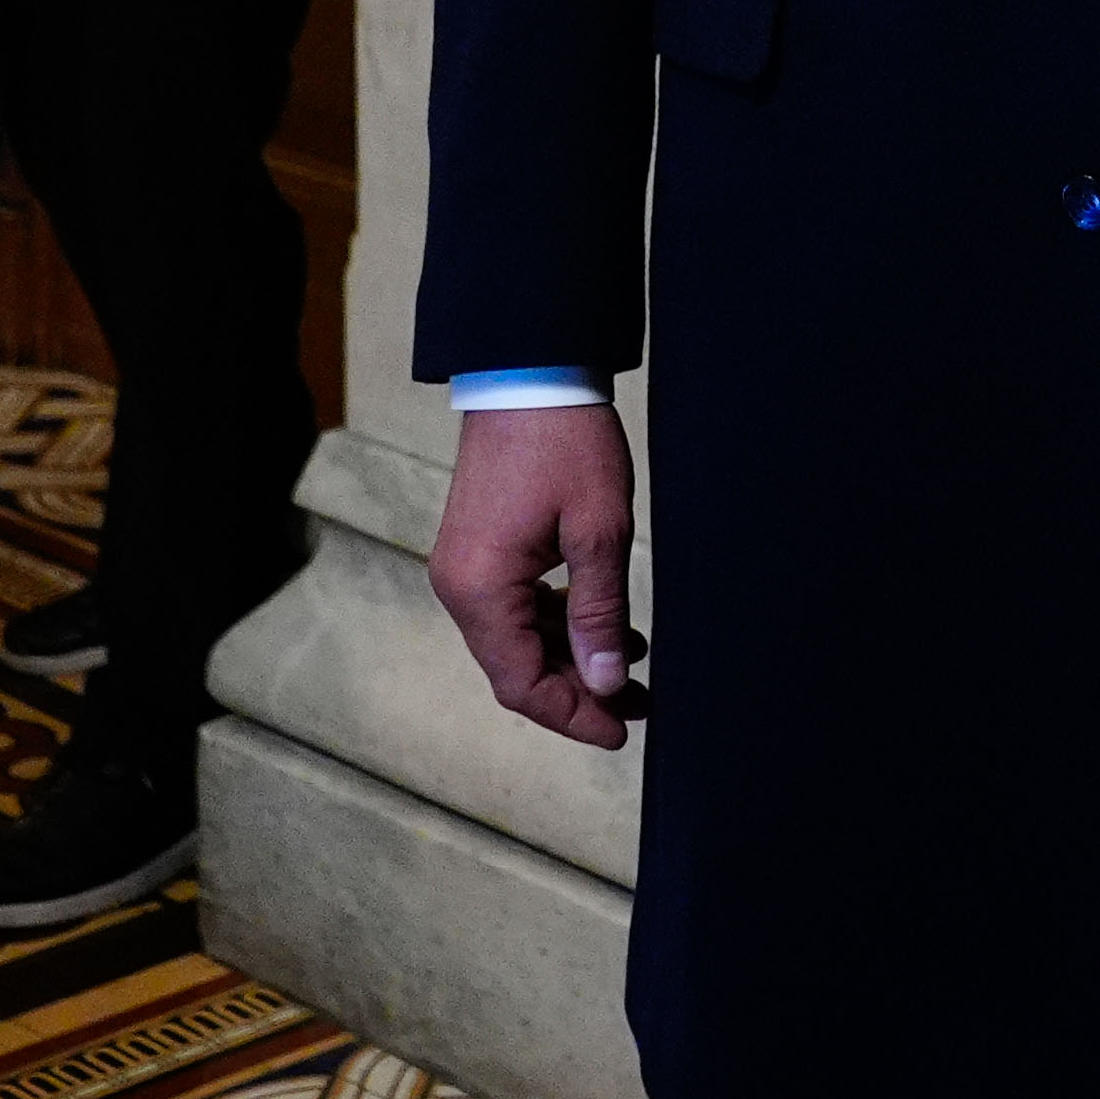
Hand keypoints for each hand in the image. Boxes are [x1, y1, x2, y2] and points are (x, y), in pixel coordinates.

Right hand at [431, 402, 641, 746]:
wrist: (528, 370)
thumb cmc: (565, 442)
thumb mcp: (599, 531)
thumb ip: (599, 614)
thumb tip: (606, 683)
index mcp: (480, 589)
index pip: (521, 684)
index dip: (572, 715)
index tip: (622, 728)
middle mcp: (459, 587)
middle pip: (515, 668)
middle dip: (578, 691)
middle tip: (640, 702)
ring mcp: (464, 567)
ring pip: (517, 640)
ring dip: (571, 657)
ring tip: (634, 664)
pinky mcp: (478, 550)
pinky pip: (513, 608)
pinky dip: (556, 624)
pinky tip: (604, 624)